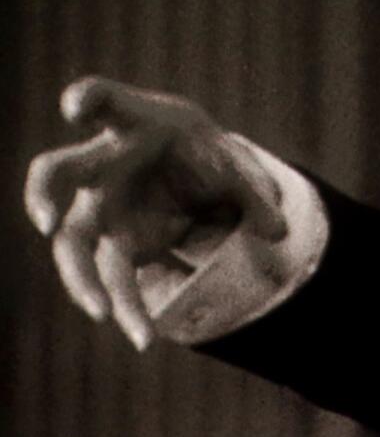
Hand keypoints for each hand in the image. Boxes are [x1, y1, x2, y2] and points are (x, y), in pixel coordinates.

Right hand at [25, 76, 286, 349]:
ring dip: (80, 277)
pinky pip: (108, 275)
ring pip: (74, 240)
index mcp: (134, 125)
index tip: (75, 107)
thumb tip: (279, 230)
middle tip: (46, 220)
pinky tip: (144, 337)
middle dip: (43, 191)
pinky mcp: (114, 240)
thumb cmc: (209, 153)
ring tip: (103, 313)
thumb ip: (256, 193)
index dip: (87, 98)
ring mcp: (102, 205)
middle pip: (58, 172)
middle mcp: (103, 164)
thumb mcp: (238, 165)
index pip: (103, 99)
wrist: (199, 168)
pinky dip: (124, 305)